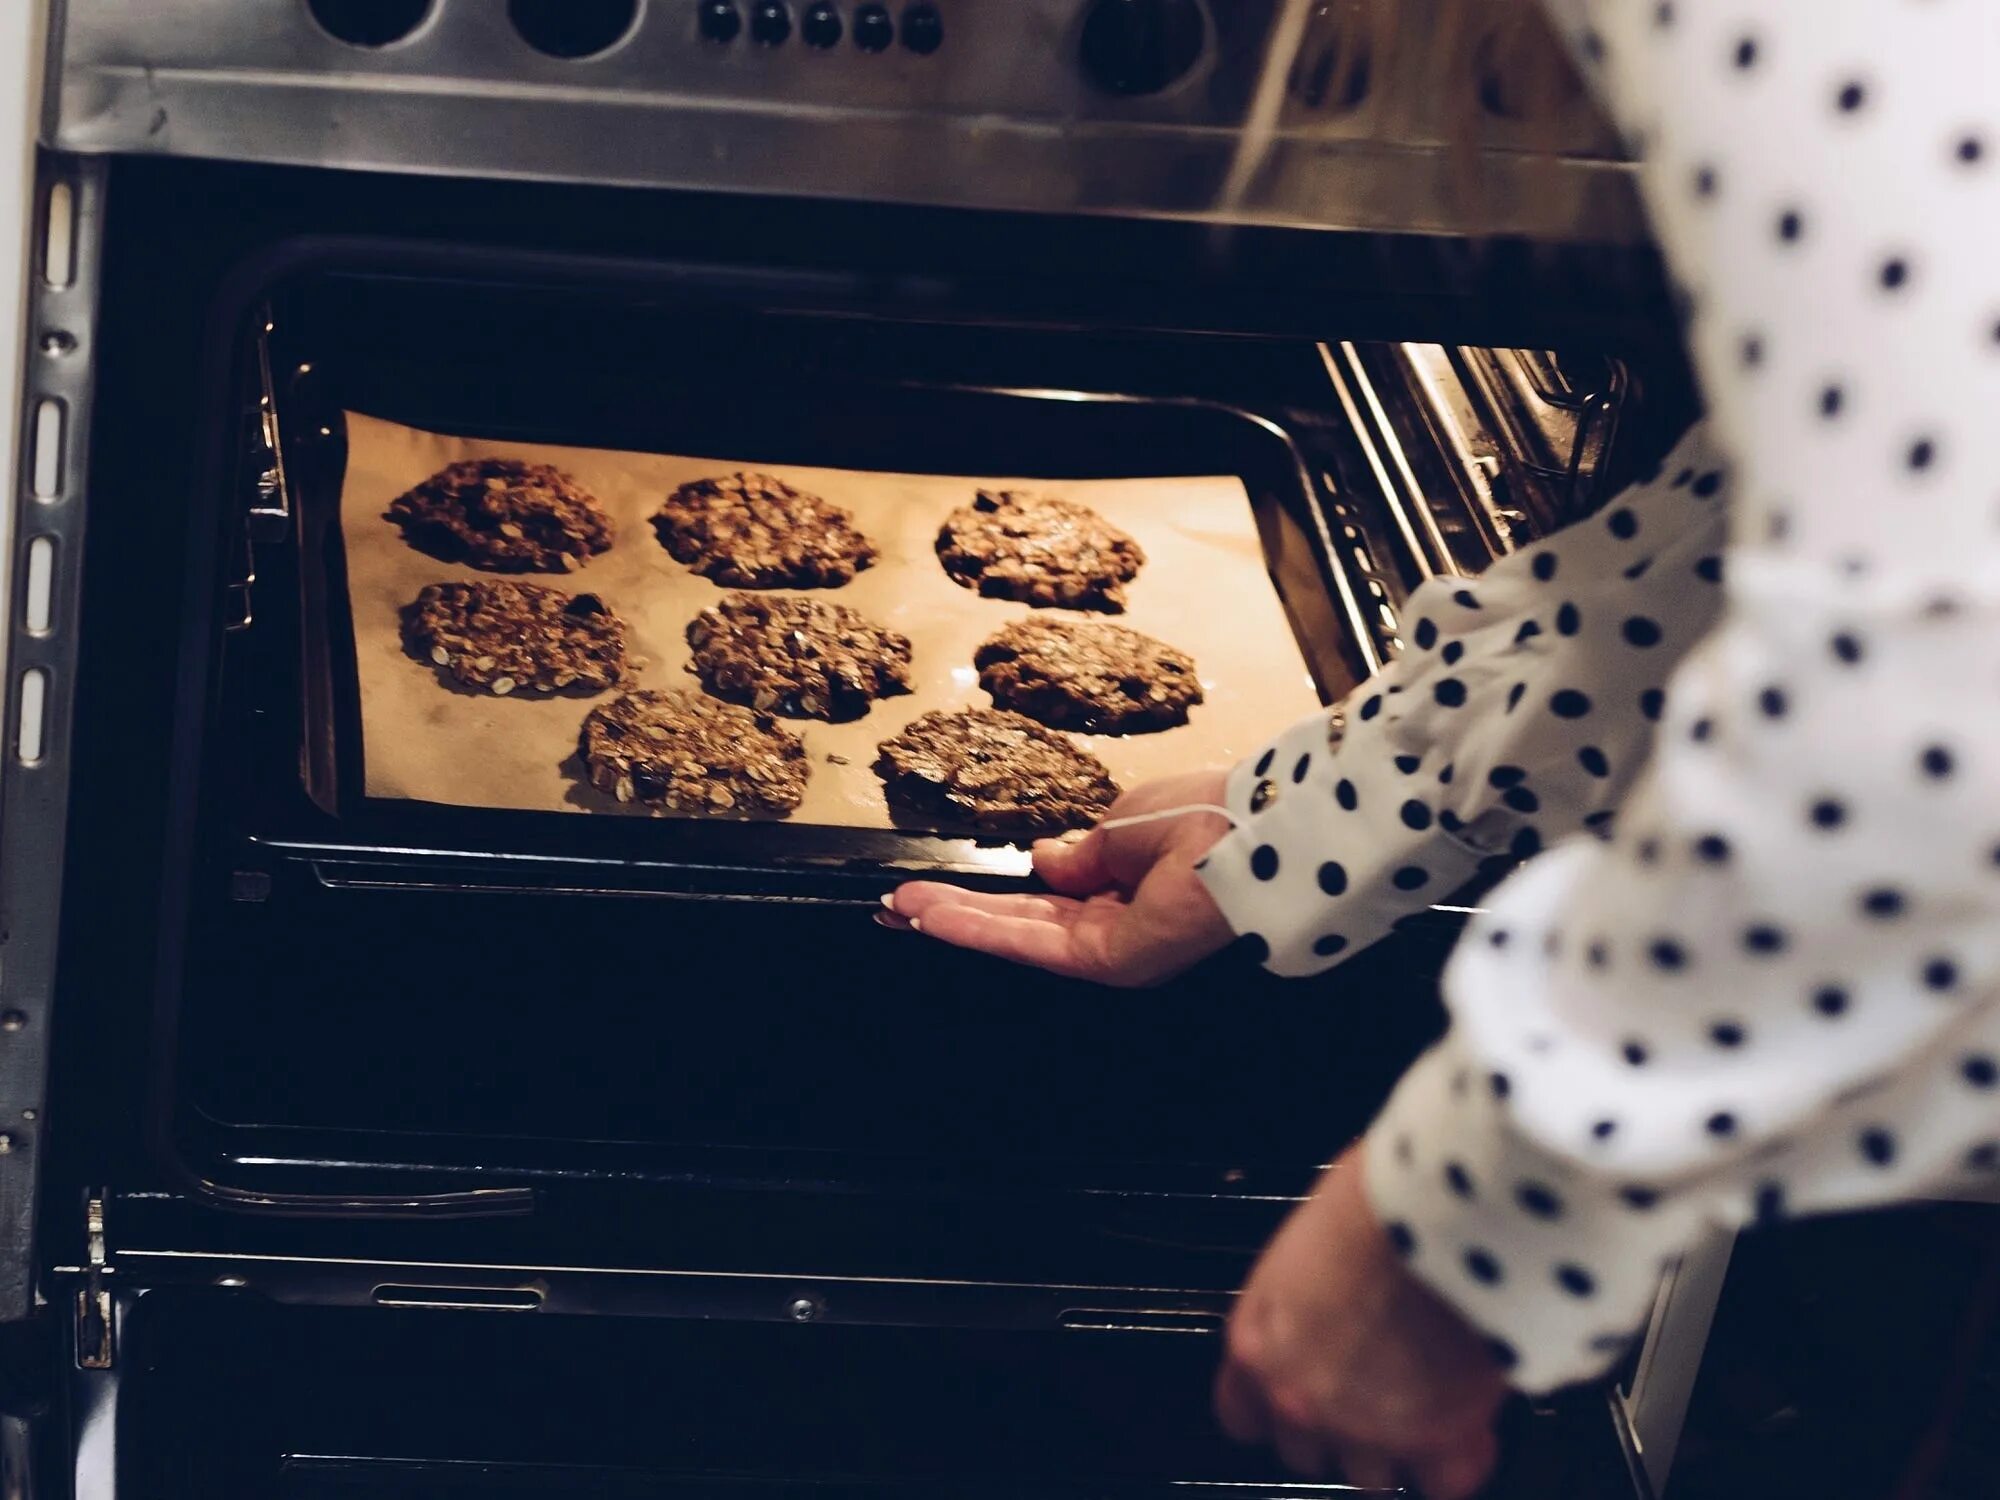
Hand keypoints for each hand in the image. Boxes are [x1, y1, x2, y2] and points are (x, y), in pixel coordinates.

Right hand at [882, 771, 1237, 987]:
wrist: (1249, 829)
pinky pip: (1031, 942)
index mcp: (1126, 891)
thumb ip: (1081, 852)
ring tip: (899, 911)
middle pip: (1022, 924)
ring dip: (955, 921)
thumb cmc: (1201, 814)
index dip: (993, 895)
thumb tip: (1043, 859)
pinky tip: (934, 916)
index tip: (942, 889)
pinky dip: (979, 928)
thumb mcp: (1122, 825)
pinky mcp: (1106, 961)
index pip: (1046, 898)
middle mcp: (1116, 927)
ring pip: (1018, 935)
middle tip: (899, 909)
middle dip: (959, 915)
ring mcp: (1110, 949)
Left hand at [1215, 1143, 1508, 1496]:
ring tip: (1422, 1400)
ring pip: (1370, 1477)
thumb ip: (1308, 1289)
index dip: (1270, 1404)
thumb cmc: (1377, 1201)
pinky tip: (1468, 1427)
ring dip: (1394, 1444)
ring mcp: (1366, 1427)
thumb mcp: (1312, 1237)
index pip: (1239, 1413)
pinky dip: (1458, 1460)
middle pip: (1302, 1451)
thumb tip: (1328, 1284)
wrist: (1447, 1213)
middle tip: (1369, 1385)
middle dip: (1335, 1423)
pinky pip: (1443, 1482)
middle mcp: (1300, 1397)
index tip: (1290, 1392)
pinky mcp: (1436, 1441)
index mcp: (1258, 1341)